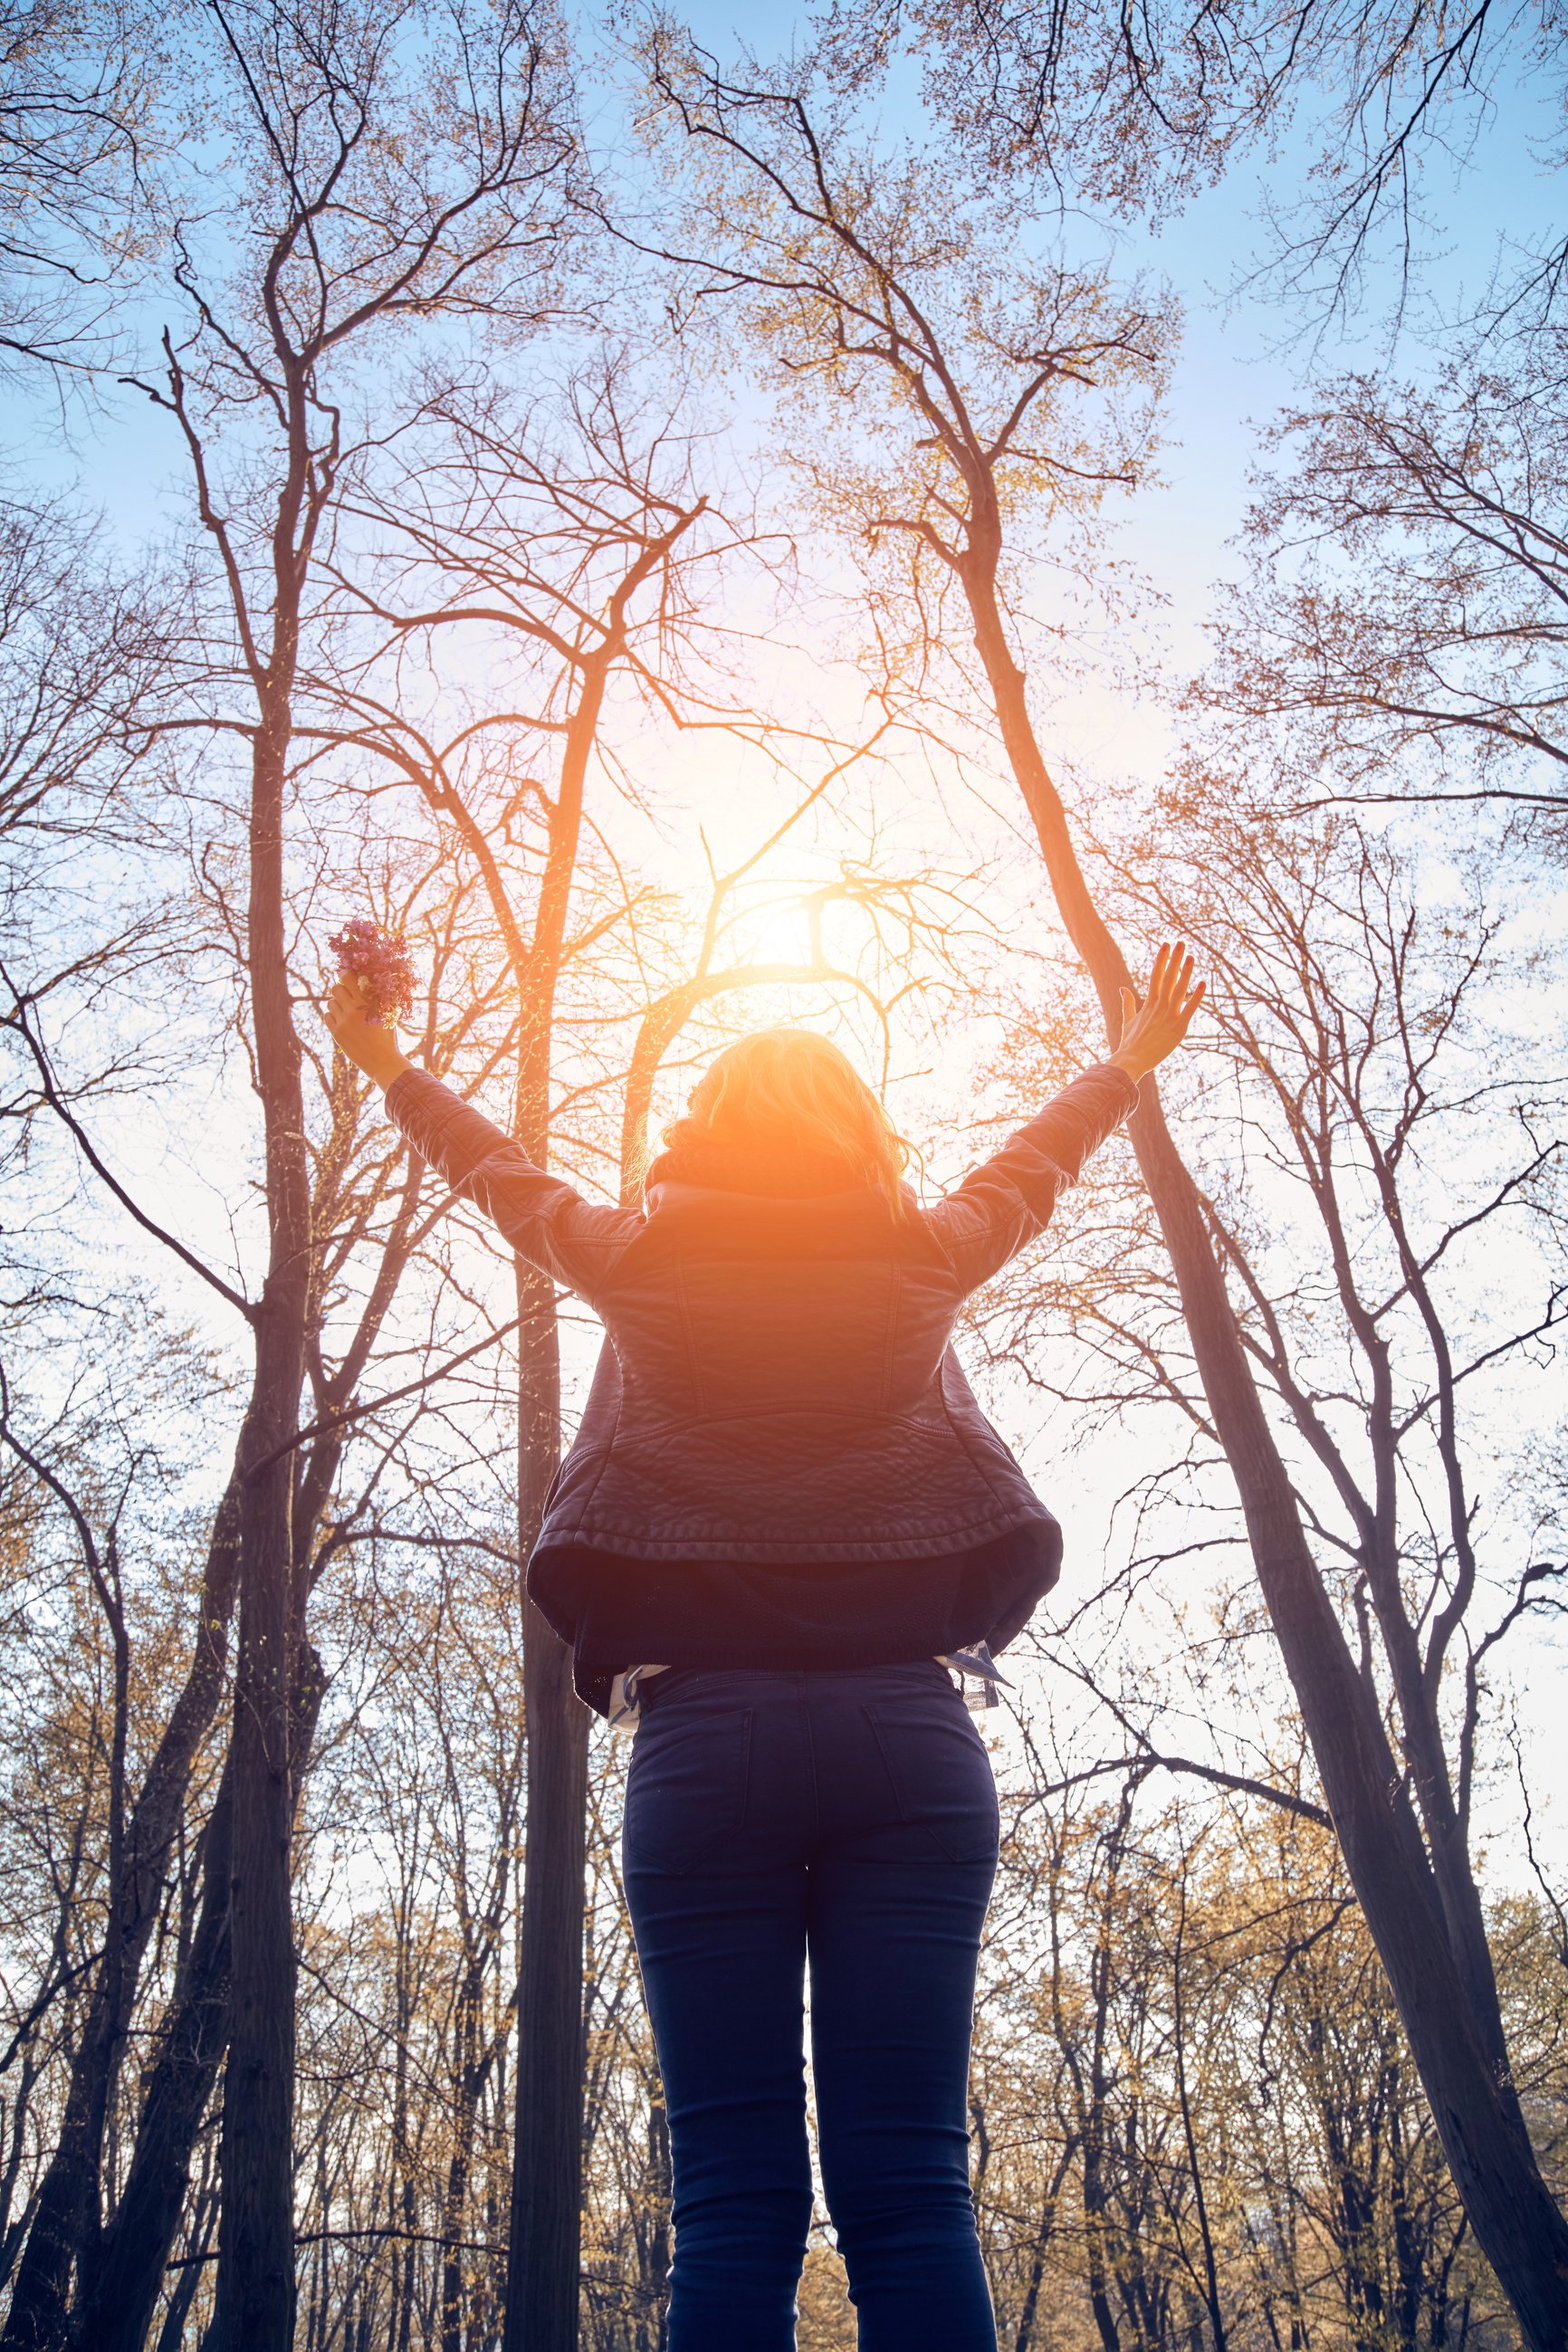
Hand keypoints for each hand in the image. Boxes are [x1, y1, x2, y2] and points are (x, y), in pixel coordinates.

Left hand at [323, 975, 412, 1090]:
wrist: (383, 1062)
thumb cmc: (388, 1037)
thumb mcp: (386, 1015)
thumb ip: (376, 999)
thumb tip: (366, 983)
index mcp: (366, 1002)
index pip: (348, 977)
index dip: (346, 974)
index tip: (349, 977)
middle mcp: (352, 1010)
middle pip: (335, 988)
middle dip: (341, 989)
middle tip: (348, 996)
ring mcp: (342, 1022)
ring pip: (330, 1002)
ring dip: (337, 1003)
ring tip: (347, 1011)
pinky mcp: (336, 1033)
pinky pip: (327, 1016)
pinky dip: (333, 1016)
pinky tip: (343, 1021)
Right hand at [1110, 942, 1204, 1083]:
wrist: (1132, 1061)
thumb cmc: (1130, 1042)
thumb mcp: (1128, 1020)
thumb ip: (1128, 1003)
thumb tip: (1122, 988)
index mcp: (1148, 1003)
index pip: (1156, 975)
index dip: (1162, 959)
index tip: (1166, 945)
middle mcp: (1159, 1006)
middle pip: (1168, 977)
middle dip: (1174, 959)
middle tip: (1181, 942)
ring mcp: (1169, 1016)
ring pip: (1180, 989)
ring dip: (1186, 972)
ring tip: (1191, 956)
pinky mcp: (1179, 1027)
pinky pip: (1190, 1008)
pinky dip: (1197, 996)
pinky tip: (1203, 983)